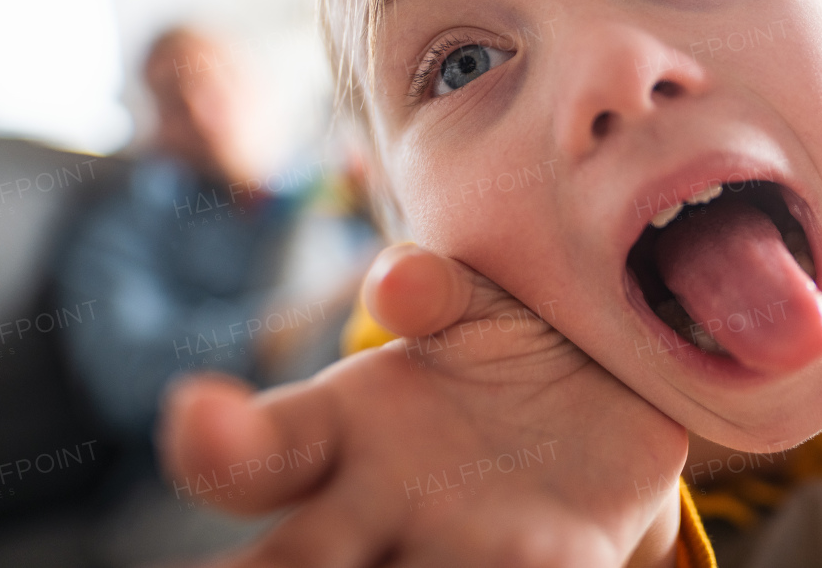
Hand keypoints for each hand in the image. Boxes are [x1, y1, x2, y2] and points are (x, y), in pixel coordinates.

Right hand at [158, 245, 687, 567]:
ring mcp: (460, 547)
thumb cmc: (524, 333)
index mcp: (348, 426)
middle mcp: (381, 505)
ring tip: (417, 562)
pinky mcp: (554, 564)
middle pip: (289, 563)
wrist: (625, 384)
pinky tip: (525, 556)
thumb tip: (399, 282)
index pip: (259, 451)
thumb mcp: (483, 296)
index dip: (216, 443)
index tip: (197, 409)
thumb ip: (437, 287)